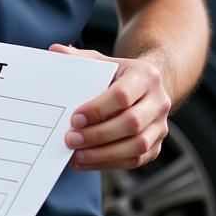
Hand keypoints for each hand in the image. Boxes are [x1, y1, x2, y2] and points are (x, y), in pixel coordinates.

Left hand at [49, 45, 171, 170]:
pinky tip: (86, 161)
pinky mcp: (157, 145)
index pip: (122, 95)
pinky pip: (136, 160)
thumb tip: (54, 51)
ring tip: (77, 156)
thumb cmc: (117, 74)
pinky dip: (110, 163)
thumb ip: (78, 58)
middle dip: (99, 134)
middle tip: (70, 140)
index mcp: (145, 75)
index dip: (98, 109)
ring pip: (138, 146)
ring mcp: (161, 125)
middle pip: (132, 123)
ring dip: (104, 154)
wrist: (146, 87)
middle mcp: (159, 101)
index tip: (74, 119)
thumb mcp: (101, 61)